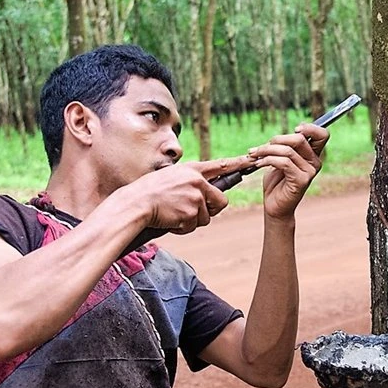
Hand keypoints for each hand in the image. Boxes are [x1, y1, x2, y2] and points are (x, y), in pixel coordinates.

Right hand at [131, 155, 255, 233]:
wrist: (135, 203)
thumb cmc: (148, 192)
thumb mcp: (170, 177)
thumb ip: (189, 182)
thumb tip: (204, 194)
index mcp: (192, 170)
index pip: (220, 166)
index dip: (238, 163)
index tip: (252, 160)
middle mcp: (197, 181)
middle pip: (221, 201)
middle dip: (210, 210)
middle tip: (193, 212)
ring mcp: (195, 197)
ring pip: (206, 217)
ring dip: (191, 220)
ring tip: (173, 213)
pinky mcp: (191, 213)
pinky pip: (193, 226)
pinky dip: (182, 228)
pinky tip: (170, 220)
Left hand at [248, 123, 328, 218]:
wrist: (274, 207)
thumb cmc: (276, 183)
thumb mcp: (280, 160)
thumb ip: (284, 147)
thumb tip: (278, 137)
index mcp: (312, 155)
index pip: (322, 134)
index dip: (310, 128)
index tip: (295, 128)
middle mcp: (315, 163)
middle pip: (299, 139)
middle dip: (276, 139)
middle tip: (260, 148)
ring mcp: (310, 172)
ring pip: (287, 151)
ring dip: (266, 150)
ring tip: (254, 155)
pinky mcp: (301, 181)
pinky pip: (283, 162)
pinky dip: (267, 160)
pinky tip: (258, 164)